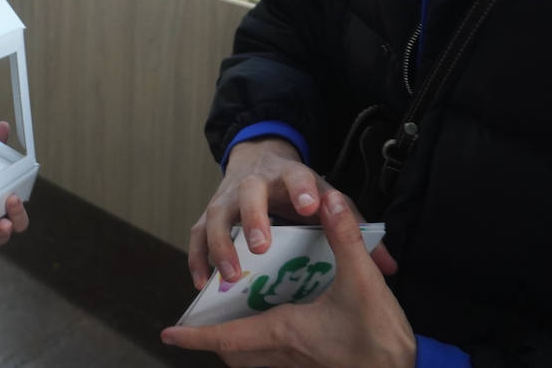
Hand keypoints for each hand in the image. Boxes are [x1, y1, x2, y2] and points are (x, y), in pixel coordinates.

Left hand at [162, 191, 415, 367]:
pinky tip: (279, 333)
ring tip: (234, 324)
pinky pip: (276, 365)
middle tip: (200, 324)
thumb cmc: (381, 338)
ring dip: (239, 347)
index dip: (195, 335)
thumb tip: (329, 200)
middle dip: (214, 341)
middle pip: (235, 353)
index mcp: (284, 332)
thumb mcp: (363, 281)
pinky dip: (264, 354)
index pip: (226, 337)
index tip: (169, 332)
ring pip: (254, 363)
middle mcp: (285, 355)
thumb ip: (344, 237)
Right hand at [189, 138, 395, 288]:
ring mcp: (227, 197)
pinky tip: (202, 282)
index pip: (298, 177)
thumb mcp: (326, 197)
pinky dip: (197, 258)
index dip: (302, 189)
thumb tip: (390, 265)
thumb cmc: (299, 189)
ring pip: (216, 216)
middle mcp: (254, 182)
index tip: (309, 205)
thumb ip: (354, 228)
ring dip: (220, 245)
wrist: (260, 158)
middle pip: (249, 194)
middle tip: (261, 247)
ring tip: (230, 275)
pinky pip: (196, 235)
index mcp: (290, 175)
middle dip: (253, 219)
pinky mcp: (209, 213)